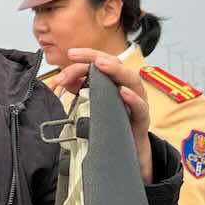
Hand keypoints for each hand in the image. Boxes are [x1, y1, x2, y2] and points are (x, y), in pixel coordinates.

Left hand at [56, 49, 154, 183]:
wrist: (128, 150)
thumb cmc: (111, 122)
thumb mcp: (92, 104)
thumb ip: (79, 90)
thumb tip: (62, 79)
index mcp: (115, 82)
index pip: (103, 62)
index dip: (87, 56)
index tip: (70, 54)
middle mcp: (128, 87)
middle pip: (116, 65)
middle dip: (95, 58)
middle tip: (77, 56)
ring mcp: (137, 101)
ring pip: (132, 80)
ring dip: (115, 70)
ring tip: (100, 64)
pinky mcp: (142, 119)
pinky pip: (141, 106)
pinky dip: (132, 98)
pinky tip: (122, 92)